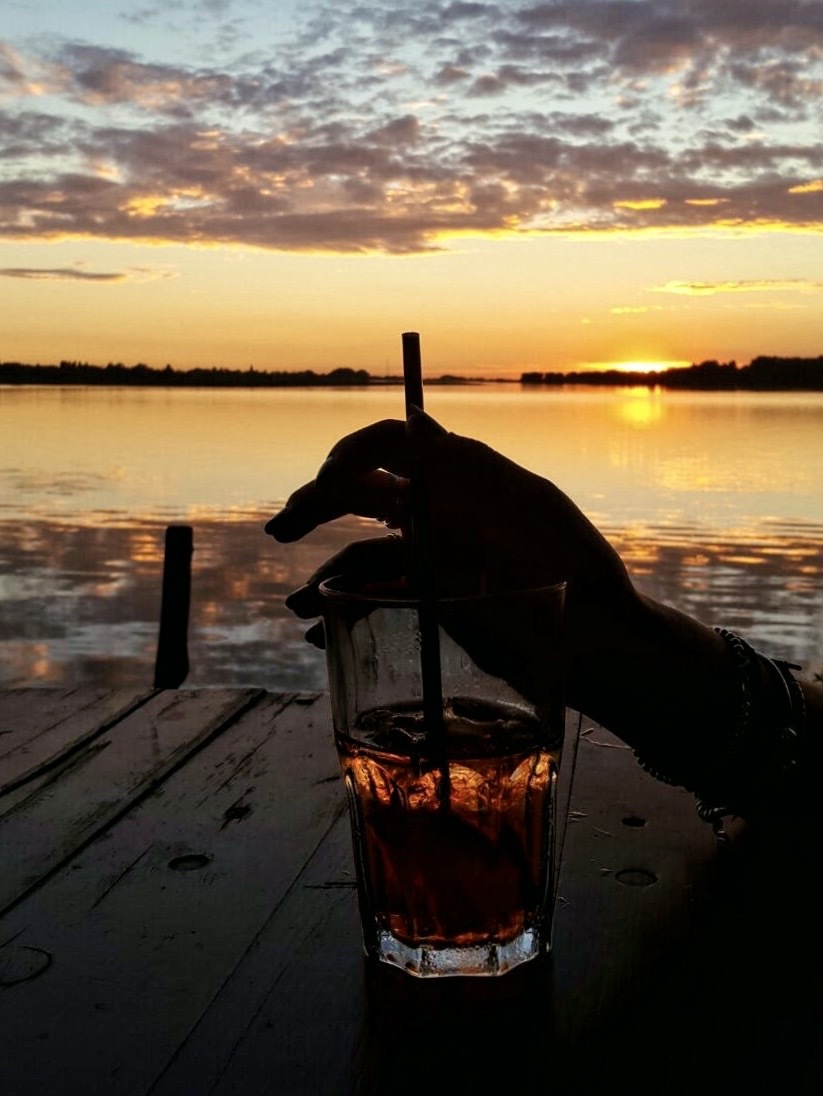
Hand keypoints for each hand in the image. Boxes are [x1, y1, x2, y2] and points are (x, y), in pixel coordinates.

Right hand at [267, 410, 633, 600]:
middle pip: (365, 495)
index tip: (327, 482)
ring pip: (363, 553)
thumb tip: (415, 421)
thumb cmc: (586, 578)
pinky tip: (319, 636)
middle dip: (316, 504)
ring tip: (298, 607)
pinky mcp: (436, 602)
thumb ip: (473, 472)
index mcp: (468, 480)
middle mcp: (445, 513)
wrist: (607, 649)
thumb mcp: (536, 517)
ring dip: (324, 573)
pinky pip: (379, 599)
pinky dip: (345, 612)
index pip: (397, 445)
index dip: (355, 454)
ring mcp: (436, 559)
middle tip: (282, 528)